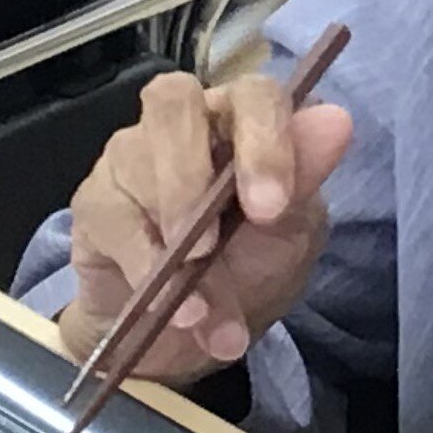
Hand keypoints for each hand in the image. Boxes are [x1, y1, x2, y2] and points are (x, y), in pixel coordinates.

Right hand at [58, 69, 352, 378]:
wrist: (186, 339)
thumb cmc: (247, 272)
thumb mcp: (290, 237)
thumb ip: (304, 181)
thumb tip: (337, 121)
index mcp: (245, 122)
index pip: (253, 93)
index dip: (262, 139)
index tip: (270, 209)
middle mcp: (185, 124)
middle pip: (173, 101)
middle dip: (194, 175)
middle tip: (214, 245)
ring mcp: (131, 155)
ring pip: (138, 162)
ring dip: (174, 245)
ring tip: (202, 307)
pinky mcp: (96, 201)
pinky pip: (112, 218)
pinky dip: (146, 270)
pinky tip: (174, 310)